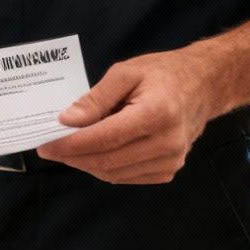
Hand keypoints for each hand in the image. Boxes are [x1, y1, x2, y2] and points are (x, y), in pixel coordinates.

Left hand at [35, 50, 221, 183]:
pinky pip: (127, 177)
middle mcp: (167, 143)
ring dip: (86, 164)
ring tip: (67, 149)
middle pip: (107, 160)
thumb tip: (67, 121)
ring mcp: (171, 160)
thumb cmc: (163, 74)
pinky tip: (92, 154)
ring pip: (114, 173)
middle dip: (72, 156)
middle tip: (49, 147)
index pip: (104, 138)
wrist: (203, 86)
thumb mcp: (126, 72)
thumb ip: (95, 98)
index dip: (70, 144)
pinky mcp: (169, 170)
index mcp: (157, 114)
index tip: (46, 144)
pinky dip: (104, 168)